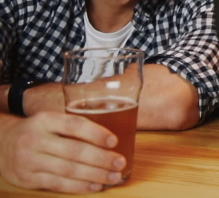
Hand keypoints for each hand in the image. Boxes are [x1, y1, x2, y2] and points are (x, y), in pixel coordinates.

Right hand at [0, 112, 125, 193]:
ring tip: (113, 176)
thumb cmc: (37, 131)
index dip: (95, 133)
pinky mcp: (27, 179)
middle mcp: (35, 139)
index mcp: (44, 120)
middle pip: (74, 151)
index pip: (73, 125)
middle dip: (101, 158)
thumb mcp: (50, 120)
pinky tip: (95, 185)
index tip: (114, 140)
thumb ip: (74, 126)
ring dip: (95, 175)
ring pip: (68, 170)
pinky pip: (58, 184)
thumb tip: (112, 139)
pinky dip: (79, 186)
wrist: (1, 144)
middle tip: (120, 162)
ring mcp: (29, 161)